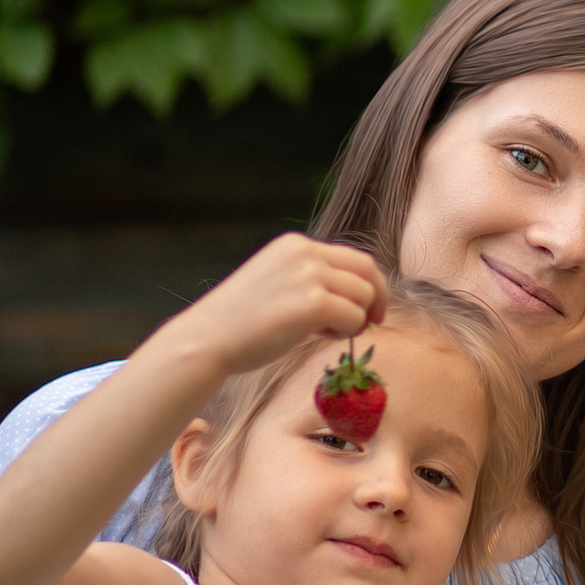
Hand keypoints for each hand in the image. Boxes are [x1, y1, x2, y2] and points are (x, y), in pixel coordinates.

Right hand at [158, 233, 391, 380]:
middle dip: (376, 298)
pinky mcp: (312, 304)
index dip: (368, 283)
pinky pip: (354, 318)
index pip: (353, 257)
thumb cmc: (241, 321)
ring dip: (355, 320)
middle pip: (367, 271)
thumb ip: (312, 279)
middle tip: (372, 324)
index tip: (369, 308)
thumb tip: (356, 294)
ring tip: (327, 332)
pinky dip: (346, 332)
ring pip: (364, 296)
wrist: (208, 339)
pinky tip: (320, 337)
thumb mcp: (277, 283)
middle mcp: (305, 253)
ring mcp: (309, 276)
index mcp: (295, 245)